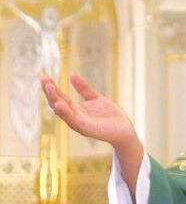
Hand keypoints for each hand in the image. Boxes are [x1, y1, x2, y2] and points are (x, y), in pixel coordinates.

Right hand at [42, 73, 143, 199]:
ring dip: (55, 100)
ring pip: (62, 112)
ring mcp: (79, 123)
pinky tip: (60, 104)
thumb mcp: (96, 98)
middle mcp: (74, 116)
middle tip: (44, 79)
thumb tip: (71, 73)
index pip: (59, 97)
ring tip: (49, 88)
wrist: (124, 129)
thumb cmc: (110, 115)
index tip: (44, 76)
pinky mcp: (86, 128)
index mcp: (75, 109)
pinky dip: (65, 113)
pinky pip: (73, 120)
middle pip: (57, 103)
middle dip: (50, 92)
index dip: (51, 87)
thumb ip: (84, 88)